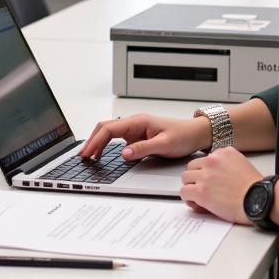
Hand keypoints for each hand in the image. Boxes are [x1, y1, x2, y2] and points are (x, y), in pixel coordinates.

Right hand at [79, 112, 209, 160]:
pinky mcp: (137, 136)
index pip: (109, 129)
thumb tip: (124, 154)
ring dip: (97, 143)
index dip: (96, 141)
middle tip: (83, 156)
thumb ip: (143, 149)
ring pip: (109, 133)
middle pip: (105, 128)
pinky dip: (106, 145)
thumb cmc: (183, 135)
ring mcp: (134, 130)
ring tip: (89, 156)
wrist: (195, 133)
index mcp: (138, 121)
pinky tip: (102, 154)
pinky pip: (117, 139)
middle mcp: (133, 123)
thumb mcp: (164, 144)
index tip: (88, 152)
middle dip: (92, 141)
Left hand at [180, 148, 261, 222]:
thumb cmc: (256, 189)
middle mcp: (212, 160)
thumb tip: (214, 175)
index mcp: (223, 152)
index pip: (205, 159)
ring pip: (186, 178)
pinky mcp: (201, 191)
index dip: (206, 172)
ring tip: (200, 197)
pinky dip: (189, 199)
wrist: (260, 201)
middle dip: (196, 178)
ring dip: (191, 187)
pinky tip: (197, 204)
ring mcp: (205, 175)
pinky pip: (184, 192)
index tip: (211, 181)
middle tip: (204, 189)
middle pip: (192, 166)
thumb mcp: (242, 165)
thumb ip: (226, 165)